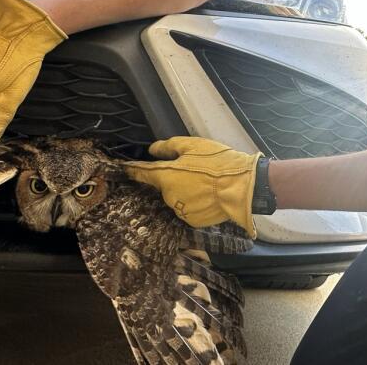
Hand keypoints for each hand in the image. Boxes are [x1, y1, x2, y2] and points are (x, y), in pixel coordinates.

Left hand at [123, 137, 260, 237]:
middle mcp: (168, 196)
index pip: (142, 173)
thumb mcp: (193, 146)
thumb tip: (152, 150)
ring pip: (177, 197)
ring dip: (184, 191)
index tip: (124, 168)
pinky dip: (194, 202)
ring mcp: (180, 210)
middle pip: (164, 185)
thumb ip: (168, 147)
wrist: (241, 187)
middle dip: (173, 178)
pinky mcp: (192, 220)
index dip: (133, 170)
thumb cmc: (217, 163)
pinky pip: (188, 208)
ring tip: (204, 183)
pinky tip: (208, 195)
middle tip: (193, 170)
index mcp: (165, 176)